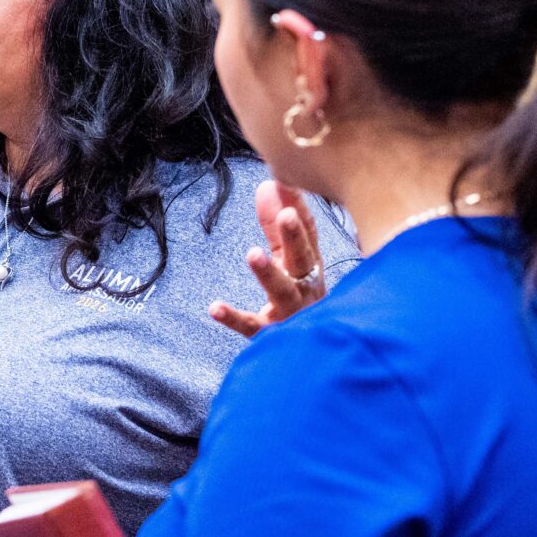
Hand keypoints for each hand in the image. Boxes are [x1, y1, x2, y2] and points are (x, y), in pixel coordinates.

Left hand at [209, 180, 326, 337]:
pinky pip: (254, 328)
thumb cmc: (303, 299)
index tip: (286, 181)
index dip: (297, 207)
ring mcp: (293, 314)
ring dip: (270, 273)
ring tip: (253, 254)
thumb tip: (268, 185)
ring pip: (283, 293)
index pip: (307, 233)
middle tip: (288, 215)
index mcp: (312, 266)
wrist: (321, 355)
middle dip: (295, 237)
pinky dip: (235, 318)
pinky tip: (215, 307)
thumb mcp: (290, 261)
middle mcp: (308, 289)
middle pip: (303, 260)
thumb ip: (276, 226)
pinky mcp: (275, 337)